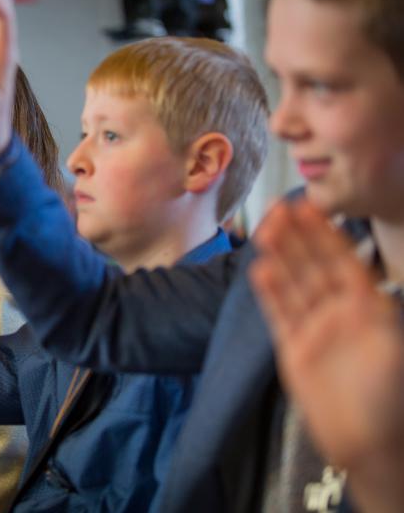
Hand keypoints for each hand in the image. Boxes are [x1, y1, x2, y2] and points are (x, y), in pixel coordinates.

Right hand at [250, 200, 403, 510]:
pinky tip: (261, 270)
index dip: (326, 234)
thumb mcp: (393, 345)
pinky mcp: (293, 349)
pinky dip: (271, 293)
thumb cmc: (389, 398)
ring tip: (264, 231)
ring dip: (281, 257)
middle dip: (298, 238)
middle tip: (278, 208)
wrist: (368, 445)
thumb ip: (377, 308)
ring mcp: (315, 329)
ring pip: (294, 285)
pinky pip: (280, 314)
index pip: (344, 261)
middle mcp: (341, 313)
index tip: (309, 207)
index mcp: (370, 307)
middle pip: (315, 267)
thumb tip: (370, 269)